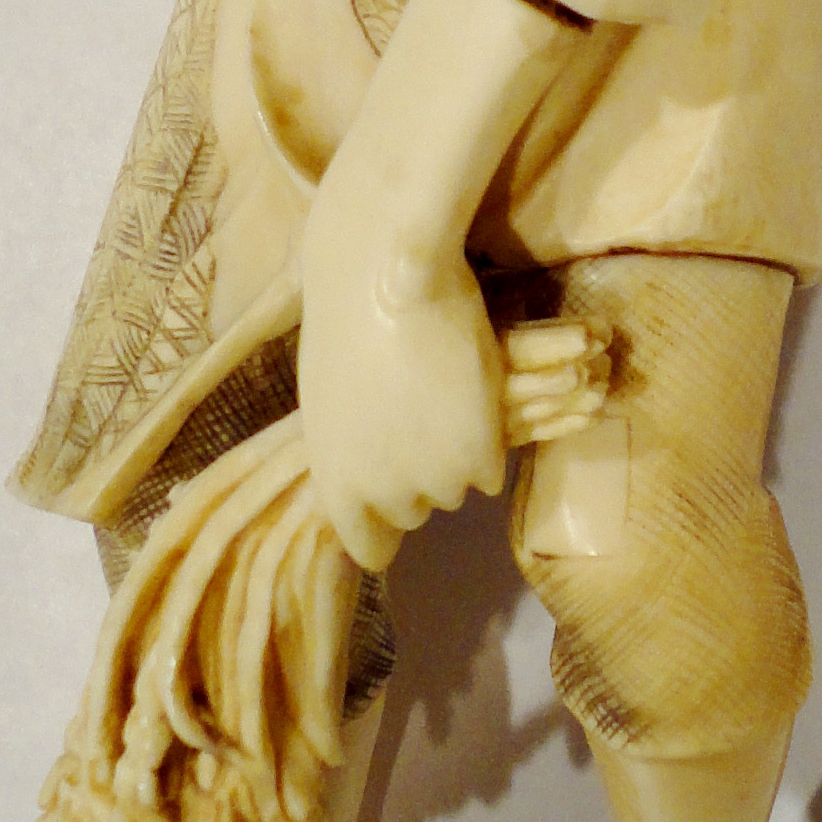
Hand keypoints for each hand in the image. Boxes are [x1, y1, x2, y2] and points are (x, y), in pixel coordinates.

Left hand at [297, 167, 505, 573]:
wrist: (390, 275)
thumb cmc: (347, 323)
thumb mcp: (330, 404)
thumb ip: (351, 453)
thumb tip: (366, 474)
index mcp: (337, 483)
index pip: (366, 547)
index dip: (380, 535)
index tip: (391, 527)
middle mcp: (384, 494)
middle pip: (413, 512)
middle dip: (416, 478)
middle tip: (416, 423)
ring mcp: (437, 479)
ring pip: (454, 488)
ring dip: (452, 456)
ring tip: (440, 399)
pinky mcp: (482, 456)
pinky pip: (490, 466)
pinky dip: (486, 439)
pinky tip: (468, 396)